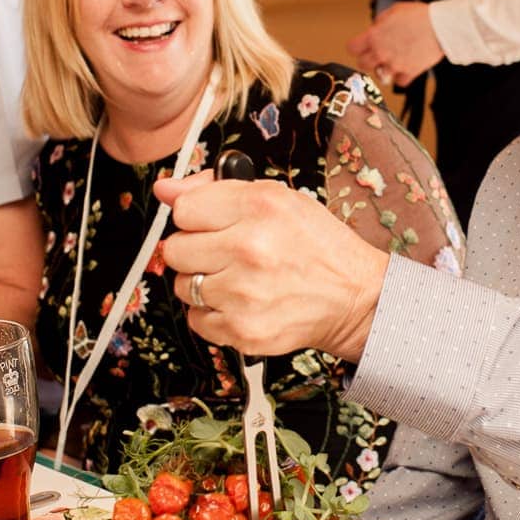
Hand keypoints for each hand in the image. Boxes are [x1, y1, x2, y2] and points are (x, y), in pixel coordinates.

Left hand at [153, 172, 385, 362]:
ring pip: (183, 286)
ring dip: (204, 284)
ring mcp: (244, 293)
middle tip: (225, 254)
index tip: (211, 225)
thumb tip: (165, 189)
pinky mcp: (243, 330)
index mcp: (259, 206)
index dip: (195, 218)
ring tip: (237, 280)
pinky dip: (213, 315)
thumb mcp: (277, 199)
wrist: (354, 297)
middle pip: (176, 249)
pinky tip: (240, 304)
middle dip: (196, 251)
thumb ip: (216, 189)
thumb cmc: (317, 246)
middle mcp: (250, 248)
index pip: (184, 209)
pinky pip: (196, 320)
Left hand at [347, 2, 443, 88]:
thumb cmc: (419, 15)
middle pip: (362, 64)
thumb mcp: (394, 11)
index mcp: (374, 36)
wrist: (441, 26)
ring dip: (385, 70)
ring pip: (380, 76)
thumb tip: (375, 29)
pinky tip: (406, 66)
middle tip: (377, 54)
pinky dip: (402, 76)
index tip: (362, 46)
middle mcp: (381, 52)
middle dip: (368, 59)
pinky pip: (399, 81)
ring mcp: (394, 65)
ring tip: (393, 61)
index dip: (357, 46)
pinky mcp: (409, 73)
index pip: (352, 48)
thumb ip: (380, 22)